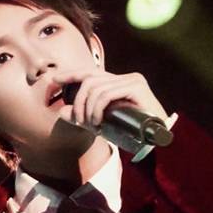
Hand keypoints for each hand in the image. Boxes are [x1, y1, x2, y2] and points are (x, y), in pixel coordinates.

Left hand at [53, 69, 168, 128]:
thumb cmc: (131, 133)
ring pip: (96, 88)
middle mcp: (125, 77)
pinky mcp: (136, 87)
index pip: (90, 72)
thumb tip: (61, 112)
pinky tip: (98, 122)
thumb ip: (83, 117)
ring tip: (91, 125)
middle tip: (78, 119)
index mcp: (117, 82)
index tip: (55, 79)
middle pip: (90, 79)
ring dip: (88, 109)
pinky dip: (97, 109)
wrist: (157, 139)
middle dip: (78, 100)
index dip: (71, 73)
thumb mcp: (102, 123)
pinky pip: (107, 94)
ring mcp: (131, 80)